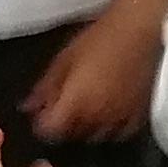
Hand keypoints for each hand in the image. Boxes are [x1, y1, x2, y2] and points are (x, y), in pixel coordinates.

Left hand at [28, 2, 158, 145]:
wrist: (138, 29)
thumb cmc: (99, 38)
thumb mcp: (64, 59)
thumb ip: (46, 87)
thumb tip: (28, 106)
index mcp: (76, 103)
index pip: (51, 130)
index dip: (42, 124)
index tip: (41, 114)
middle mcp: (98, 116)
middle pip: (72, 135)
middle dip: (63, 124)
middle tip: (62, 104)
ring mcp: (120, 118)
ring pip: (96, 137)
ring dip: (86, 127)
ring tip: (85, 107)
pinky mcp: (139, 115)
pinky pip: (121, 133)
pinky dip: (111, 128)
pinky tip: (107, 113)